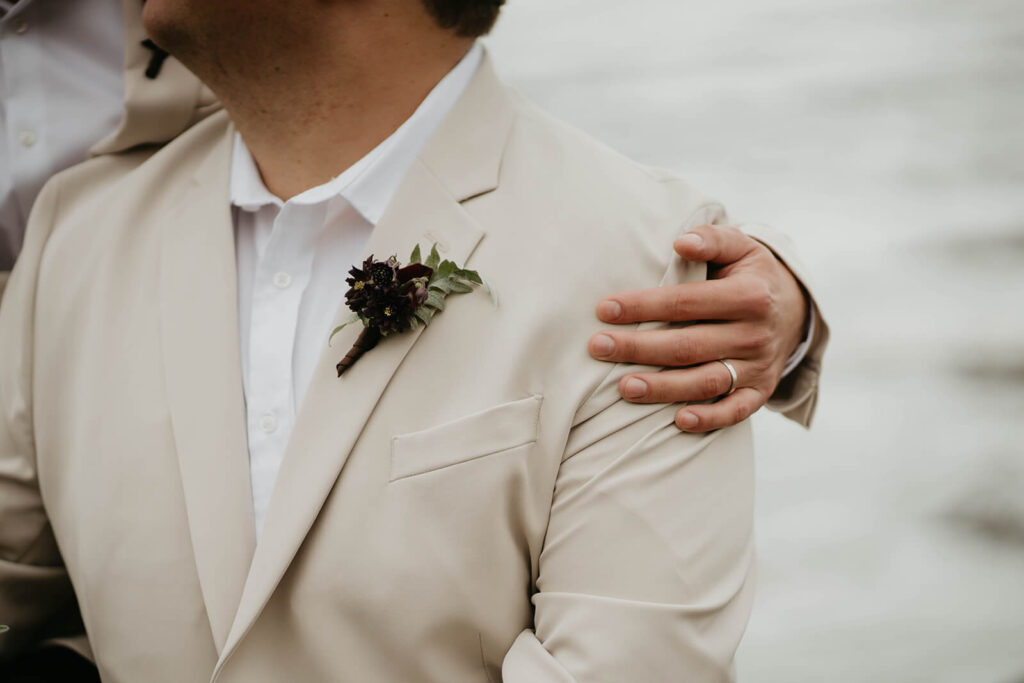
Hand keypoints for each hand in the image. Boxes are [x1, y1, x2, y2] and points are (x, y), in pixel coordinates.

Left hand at [588, 224, 807, 431]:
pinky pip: (736, 411)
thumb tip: (681, 242)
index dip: (643, 306)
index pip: (685, 303)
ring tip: (624, 388)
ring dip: (664, 388)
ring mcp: (758, 366)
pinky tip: (679, 421)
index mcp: (748, 295)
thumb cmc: (750, 275)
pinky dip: (711, 420)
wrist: (795, 310)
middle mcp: (754, 334)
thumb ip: (712, 239)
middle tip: (598, 347)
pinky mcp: (760, 391)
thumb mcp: (741, 247)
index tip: (604, 309)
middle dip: (639, 348)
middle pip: (688, 345)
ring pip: (706, 382)